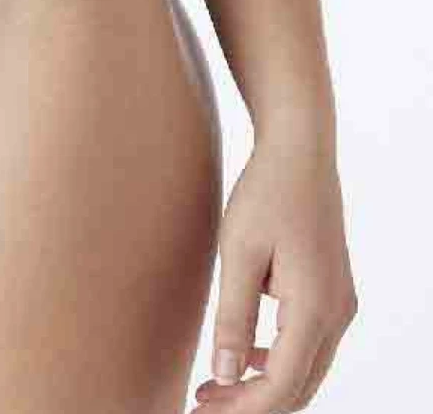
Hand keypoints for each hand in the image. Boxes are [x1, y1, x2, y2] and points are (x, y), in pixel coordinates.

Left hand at [189, 130, 357, 411]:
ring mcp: (339, 304)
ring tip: (212, 388)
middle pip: (297, 385)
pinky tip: (241, 356)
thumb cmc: (265, 194)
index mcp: (316, 308)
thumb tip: (224, 375)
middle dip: (250, 404)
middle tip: (200, 406)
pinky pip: (307, 344)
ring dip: (262, 385)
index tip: (200, 412)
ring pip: (305, 368)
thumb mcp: (239, 252)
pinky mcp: (331, 292)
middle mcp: (337, 313)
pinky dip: (275, 360)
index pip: (281, 385)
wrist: (299, 152)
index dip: (242, 409)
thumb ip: (233, 316)